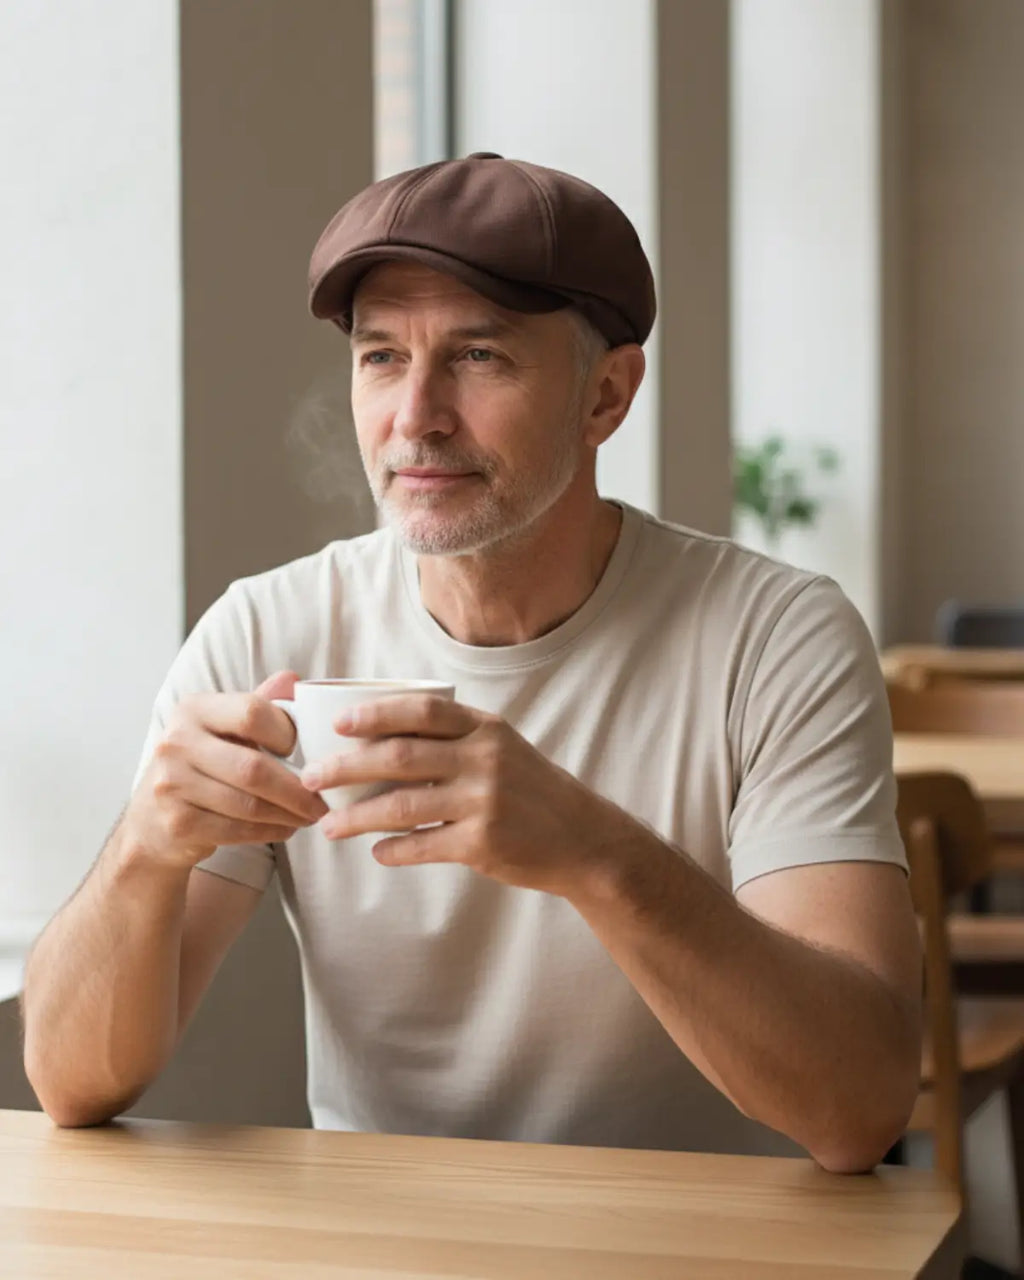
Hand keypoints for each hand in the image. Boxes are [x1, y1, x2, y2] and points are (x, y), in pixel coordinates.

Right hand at [124, 670, 328, 870]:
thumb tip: (292, 679)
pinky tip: (286, 828)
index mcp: (194, 709)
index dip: (287, 732)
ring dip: (289, 814)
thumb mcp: (224, 726)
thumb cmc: (202, 763)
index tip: (305, 751)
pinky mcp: (177, 823)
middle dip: (297, 788)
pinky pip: (237, 830)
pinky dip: (270, 831)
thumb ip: (258, 704)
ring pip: (249, 804)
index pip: (252, 712)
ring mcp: (172, 785)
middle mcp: (176, 742)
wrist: (152, 817)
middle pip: (253, 767)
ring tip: (311, 815)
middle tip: (322, 799)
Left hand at [302, 694, 644, 897]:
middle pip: (400, 755)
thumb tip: (381, 740)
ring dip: (358, 816)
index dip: (376, 713)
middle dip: (347, 766)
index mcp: (486, 728)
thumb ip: (455, 739)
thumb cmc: (532, 791)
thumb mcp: (502, 748)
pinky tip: (376, 852)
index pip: (422, 710)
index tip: (338, 723)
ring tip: (328, 825)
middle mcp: (485, 759)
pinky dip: (395, 850)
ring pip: (403, 804)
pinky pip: (424, 845)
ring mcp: (485, 801)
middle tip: (312, 777)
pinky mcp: (484, 843)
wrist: (584, 840)